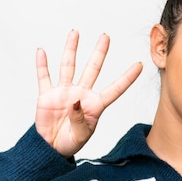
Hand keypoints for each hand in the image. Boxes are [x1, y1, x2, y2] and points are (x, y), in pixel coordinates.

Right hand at [35, 30, 142, 157]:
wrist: (51, 147)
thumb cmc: (71, 142)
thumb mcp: (81, 135)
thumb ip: (79, 119)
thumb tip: (74, 101)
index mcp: (95, 105)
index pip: (115, 89)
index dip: (127, 78)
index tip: (140, 65)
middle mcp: (82, 94)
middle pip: (93, 69)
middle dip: (99, 53)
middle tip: (106, 36)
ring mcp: (64, 92)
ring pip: (69, 66)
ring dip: (71, 49)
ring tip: (75, 33)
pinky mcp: (47, 95)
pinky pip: (44, 77)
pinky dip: (42, 64)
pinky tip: (42, 52)